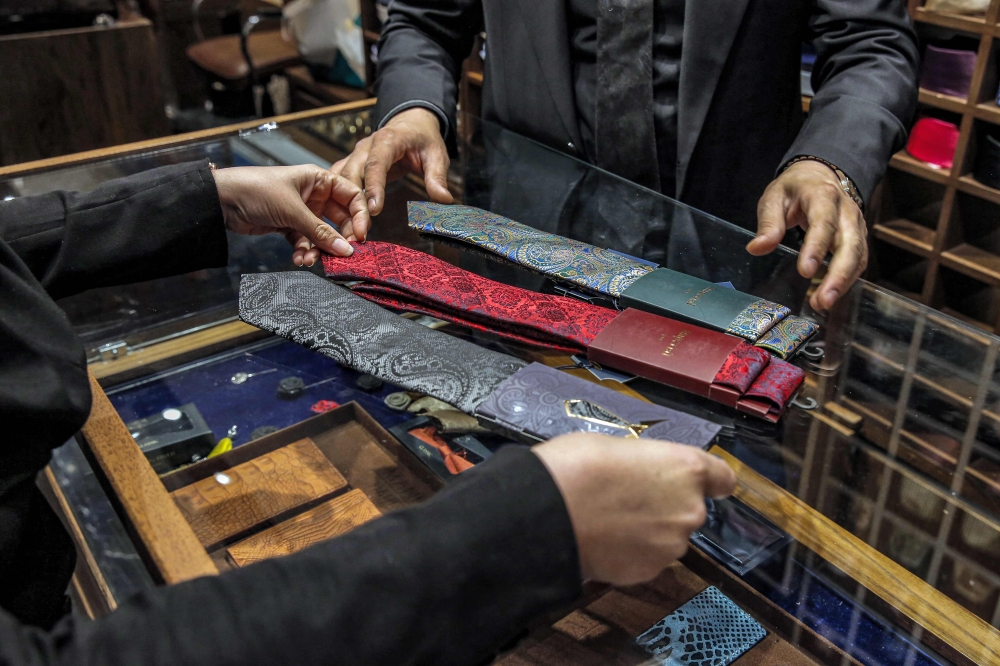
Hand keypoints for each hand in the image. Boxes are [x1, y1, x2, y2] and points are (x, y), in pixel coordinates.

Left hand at [212, 164, 369, 265]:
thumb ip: (320, 232)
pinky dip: (304, 251)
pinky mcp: (288, 226)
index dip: (359, 216)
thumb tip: (346, 250)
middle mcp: (313, 195)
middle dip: (339, 238)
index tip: (360, 236)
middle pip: (339, 219)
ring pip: (321, 234)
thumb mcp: (292, 210)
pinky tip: (299, 259)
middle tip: (341, 254)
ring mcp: (301, 211)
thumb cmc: (257, 190)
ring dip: (319, 248)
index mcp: (318, 180)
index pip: (351, 196)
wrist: (222, 201)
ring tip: (312, 259)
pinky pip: (305, 241)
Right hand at [330, 107, 452, 232]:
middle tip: (358, 228)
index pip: (376, 163)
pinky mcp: (352, 164)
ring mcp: (356, 155)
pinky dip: (335, 198)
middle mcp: (366, 147)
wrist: (410, 124)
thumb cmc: (423, 139)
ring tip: (347, 229)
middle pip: (352, 172)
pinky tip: (337, 219)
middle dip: (351, 200)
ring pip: (340, 178)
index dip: (374, 186)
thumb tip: (444, 200)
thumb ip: (437, 177)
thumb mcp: (436, 154)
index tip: (374, 210)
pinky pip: (338, 181)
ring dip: (340, 202)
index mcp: (387, 140)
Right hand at [531, 434, 735, 585]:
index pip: (722, 478)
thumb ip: (644, 465)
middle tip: (627, 497)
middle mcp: (689, 510)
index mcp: (686, 469)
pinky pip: (646, 559)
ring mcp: (671, 545)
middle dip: (665, 506)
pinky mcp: (649, 571)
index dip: (710, 481)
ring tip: (609, 521)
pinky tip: (603, 540)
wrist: (548, 513)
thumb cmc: (577, 466)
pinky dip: (630, 552)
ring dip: (648, 531)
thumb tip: (640, 475)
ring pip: (667, 537)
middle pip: (689, 509)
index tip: (701, 483)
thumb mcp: (615, 447)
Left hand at [749, 159, 867, 311]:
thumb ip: (768, 223)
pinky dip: (848, 280)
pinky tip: (832, 295)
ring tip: (824, 304)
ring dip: (844, 282)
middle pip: (850, 244)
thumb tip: (756, 249)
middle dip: (838, 274)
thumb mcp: (774, 197)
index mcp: (823, 196)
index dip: (817, 248)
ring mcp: (856, 224)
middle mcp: (846, 210)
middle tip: (823, 300)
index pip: (824, 223)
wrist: (819, 175)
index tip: (806, 272)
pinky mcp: (858, 237)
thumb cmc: (794, 189)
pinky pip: (858, 260)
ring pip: (858, 255)